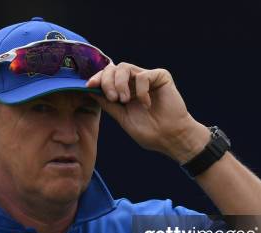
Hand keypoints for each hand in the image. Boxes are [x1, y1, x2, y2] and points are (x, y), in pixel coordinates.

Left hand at [86, 62, 209, 162]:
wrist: (170, 138)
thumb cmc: (149, 131)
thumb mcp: (122, 117)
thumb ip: (108, 103)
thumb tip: (90, 90)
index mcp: (124, 90)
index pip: (107, 77)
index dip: (97, 78)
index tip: (89, 86)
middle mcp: (134, 81)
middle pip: (113, 68)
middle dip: (107, 81)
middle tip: (112, 98)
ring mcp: (147, 77)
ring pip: (125, 67)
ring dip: (120, 83)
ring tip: (124, 100)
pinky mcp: (161, 76)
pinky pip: (143, 76)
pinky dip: (141, 90)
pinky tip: (146, 104)